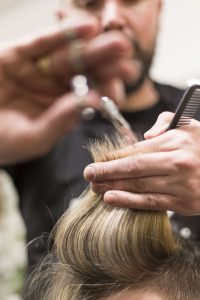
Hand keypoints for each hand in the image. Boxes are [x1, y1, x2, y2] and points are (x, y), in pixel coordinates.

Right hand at [0, 18, 135, 164]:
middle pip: (85, 74)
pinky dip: (62, 34)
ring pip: (69, 56)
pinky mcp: (19, 55)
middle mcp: (54, 88)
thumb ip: (59, 121)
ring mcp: (38, 70)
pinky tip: (87, 27)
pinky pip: (42, 43)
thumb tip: (90, 101)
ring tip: (118, 41)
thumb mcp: (32, 138)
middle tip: (128, 57)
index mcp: (62, 110)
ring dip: (94, 47)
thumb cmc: (1, 142)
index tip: (123, 85)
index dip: (106, 90)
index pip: (89, 97)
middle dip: (107, 65)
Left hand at [84, 112, 199, 215]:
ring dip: (113, 187)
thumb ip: (166, 122)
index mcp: (175, 142)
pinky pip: (150, 202)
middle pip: (133, 168)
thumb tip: (146, 135)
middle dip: (106, 171)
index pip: (137, 149)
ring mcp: (179, 185)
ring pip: (138, 186)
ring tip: (94, 187)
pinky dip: (128, 201)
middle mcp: (176, 163)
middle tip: (88, 174)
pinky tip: (111, 199)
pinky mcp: (182, 203)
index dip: (115, 156)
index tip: (99, 159)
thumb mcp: (190, 126)